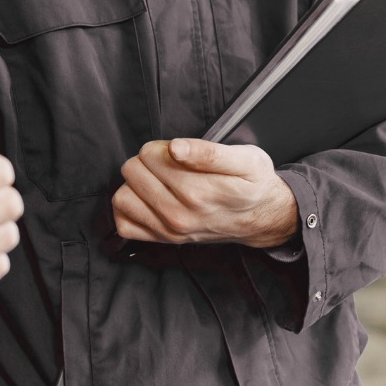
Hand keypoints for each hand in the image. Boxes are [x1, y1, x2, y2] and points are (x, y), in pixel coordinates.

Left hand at [112, 138, 297, 248]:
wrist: (263, 218)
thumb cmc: (253, 185)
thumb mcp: (246, 159)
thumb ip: (208, 152)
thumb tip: (175, 147)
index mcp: (199, 191)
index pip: (150, 155)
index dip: (161, 146)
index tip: (177, 151)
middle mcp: (180, 215)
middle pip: (133, 171)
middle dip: (147, 161)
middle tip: (169, 164)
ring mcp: (170, 230)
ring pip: (123, 197)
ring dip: (135, 184)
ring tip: (157, 180)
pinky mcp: (163, 240)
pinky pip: (124, 224)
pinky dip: (130, 209)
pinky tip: (147, 198)